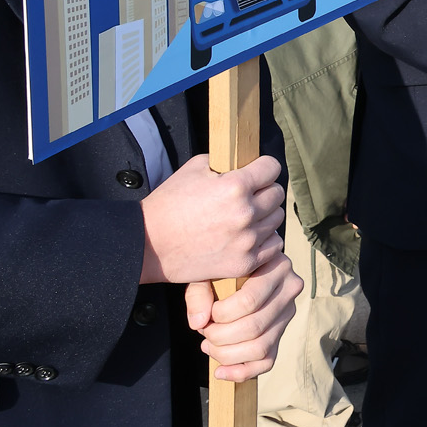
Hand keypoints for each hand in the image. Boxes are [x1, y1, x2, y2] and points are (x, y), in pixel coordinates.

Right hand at [139, 154, 284, 284]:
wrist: (149, 244)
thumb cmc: (168, 205)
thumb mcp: (195, 168)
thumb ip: (226, 164)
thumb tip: (247, 164)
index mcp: (236, 186)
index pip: (272, 167)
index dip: (263, 167)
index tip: (257, 172)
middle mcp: (246, 213)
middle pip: (277, 194)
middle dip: (263, 191)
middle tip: (247, 196)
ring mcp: (247, 241)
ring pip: (276, 219)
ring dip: (264, 216)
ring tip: (242, 218)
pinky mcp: (244, 262)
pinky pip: (274, 246)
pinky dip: (264, 240)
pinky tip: (248, 237)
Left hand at [185, 253, 302, 381]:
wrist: (238, 267)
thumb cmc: (223, 267)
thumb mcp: (209, 269)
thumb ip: (199, 292)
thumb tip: (198, 323)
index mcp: (276, 266)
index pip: (249, 302)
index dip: (221, 315)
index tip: (207, 313)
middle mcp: (289, 290)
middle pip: (255, 327)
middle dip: (221, 336)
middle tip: (204, 332)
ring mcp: (287, 314)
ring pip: (261, 348)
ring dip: (227, 354)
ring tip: (208, 346)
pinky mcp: (281, 334)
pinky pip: (267, 361)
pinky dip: (242, 372)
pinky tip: (220, 372)